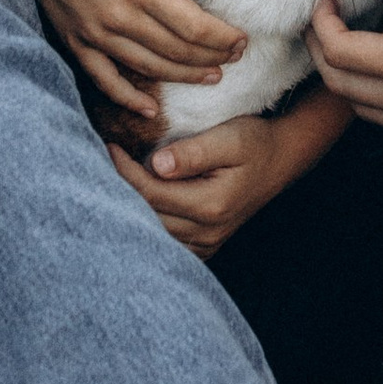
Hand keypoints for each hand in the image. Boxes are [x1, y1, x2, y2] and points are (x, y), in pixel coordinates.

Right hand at [12, 0, 249, 118]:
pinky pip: (105, 78)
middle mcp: (119, 17)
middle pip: (176, 50)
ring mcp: (96, 34)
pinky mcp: (77, 41)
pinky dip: (127, 97)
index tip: (242, 41)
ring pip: (148, 67)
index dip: (222, 38)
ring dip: (183, 76)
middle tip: (235, 60)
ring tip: (210, 78)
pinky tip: (148, 109)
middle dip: (211, 58)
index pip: (193, 26)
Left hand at [109, 95, 340, 254]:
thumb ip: (193, 153)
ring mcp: (207, 243)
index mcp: (211, 205)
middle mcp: (208, 232)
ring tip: (114, 182)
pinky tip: (137, 202)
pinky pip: (166, 242)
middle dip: (121, 192)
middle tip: (100, 165)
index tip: (110, 148)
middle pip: (147, 218)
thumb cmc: (254, 142)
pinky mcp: (205, 245)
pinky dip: (149, 223)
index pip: (152, 194)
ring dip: (132, 210)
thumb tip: (156, 165)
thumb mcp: (229, 138)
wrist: (281, 159)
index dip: (125, 172)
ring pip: (154, 233)